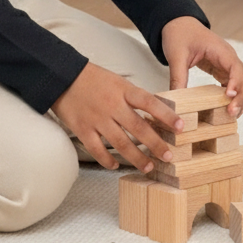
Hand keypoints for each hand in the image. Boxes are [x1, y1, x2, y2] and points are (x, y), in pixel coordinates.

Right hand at [50, 62, 186, 173]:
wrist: (61, 75)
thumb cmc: (92, 78)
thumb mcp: (116, 80)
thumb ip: (132, 97)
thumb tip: (154, 114)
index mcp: (122, 89)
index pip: (149, 102)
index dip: (166, 114)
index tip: (181, 126)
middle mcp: (112, 105)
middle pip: (138, 128)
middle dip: (156, 144)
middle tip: (169, 156)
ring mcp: (97, 118)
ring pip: (121, 143)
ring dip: (137, 157)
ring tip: (149, 166)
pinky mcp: (83, 129)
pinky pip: (98, 150)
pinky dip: (108, 160)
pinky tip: (115, 165)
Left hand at [161, 16, 242, 119]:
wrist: (178, 24)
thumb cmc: (180, 34)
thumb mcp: (176, 55)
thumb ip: (177, 77)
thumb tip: (176, 99)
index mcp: (219, 49)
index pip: (235, 67)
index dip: (236, 82)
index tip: (230, 96)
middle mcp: (228, 56)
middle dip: (241, 96)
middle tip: (232, 112)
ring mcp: (226, 64)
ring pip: (242, 83)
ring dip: (240, 98)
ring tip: (232, 114)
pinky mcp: (222, 70)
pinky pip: (233, 84)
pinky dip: (234, 96)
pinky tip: (228, 108)